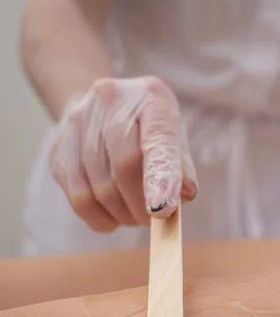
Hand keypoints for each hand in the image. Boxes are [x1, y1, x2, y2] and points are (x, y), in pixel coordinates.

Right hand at [50, 76, 197, 231]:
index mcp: (152, 96)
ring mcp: (77, 121)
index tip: (162, 210)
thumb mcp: (176, 139)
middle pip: (124, 165)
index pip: (158, 138)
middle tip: (153, 220)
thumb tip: (184, 194)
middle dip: (142, 205)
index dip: (160, 176)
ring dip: (122, 214)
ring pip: (99, 188)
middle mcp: (110, 99)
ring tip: (135, 216)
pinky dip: (100, 218)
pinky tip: (114, 217)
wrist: (109, 107)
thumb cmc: (151, 129)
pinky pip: (78, 197)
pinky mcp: (58, 147)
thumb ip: (182, 167)